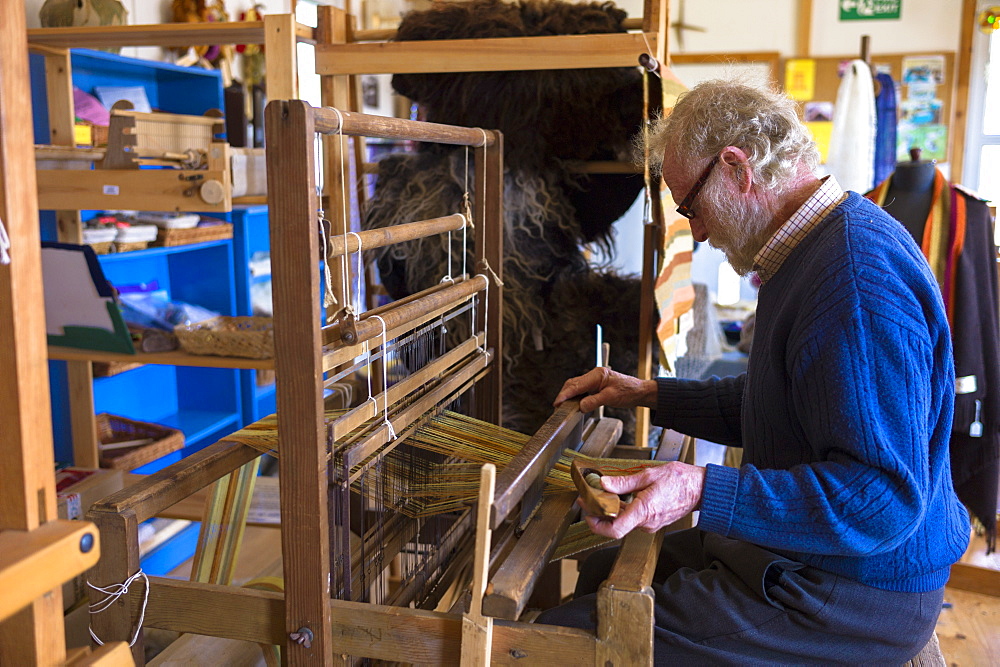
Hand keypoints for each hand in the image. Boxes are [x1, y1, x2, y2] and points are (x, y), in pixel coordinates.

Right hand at [553, 367, 657, 412]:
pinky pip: (582, 388)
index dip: (565, 394)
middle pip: (573, 383)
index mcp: (597, 375)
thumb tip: (580, 407)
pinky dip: (575, 395)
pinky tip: (573, 402)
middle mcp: (594, 375)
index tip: (557, 402)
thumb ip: (594, 402)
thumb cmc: (628, 392)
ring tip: (562, 405)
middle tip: (557, 406)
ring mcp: (595, 379)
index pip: (577, 385)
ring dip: (569, 394)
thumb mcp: (611, 398)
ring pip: (576, 385)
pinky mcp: (596, 384)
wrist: (639, 392)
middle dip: (564, 394)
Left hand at [583, 462, 705, 538]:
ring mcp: (650, 524)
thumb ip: (623, 482)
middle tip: (588, 497)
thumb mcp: (648, 475)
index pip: (615, 530)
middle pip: (616, 525)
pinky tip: (616, 497)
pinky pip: (633, 519)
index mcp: (644, 511)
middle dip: (599, 513)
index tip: (588, 512)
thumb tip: (604, 484)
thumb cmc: (679, 480)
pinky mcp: (653, 521)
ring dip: (610, 511)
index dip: (596, 525)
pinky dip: (622, 510)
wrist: (701, 488)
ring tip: (600, 494)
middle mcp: (646, 523)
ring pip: (624, 521)